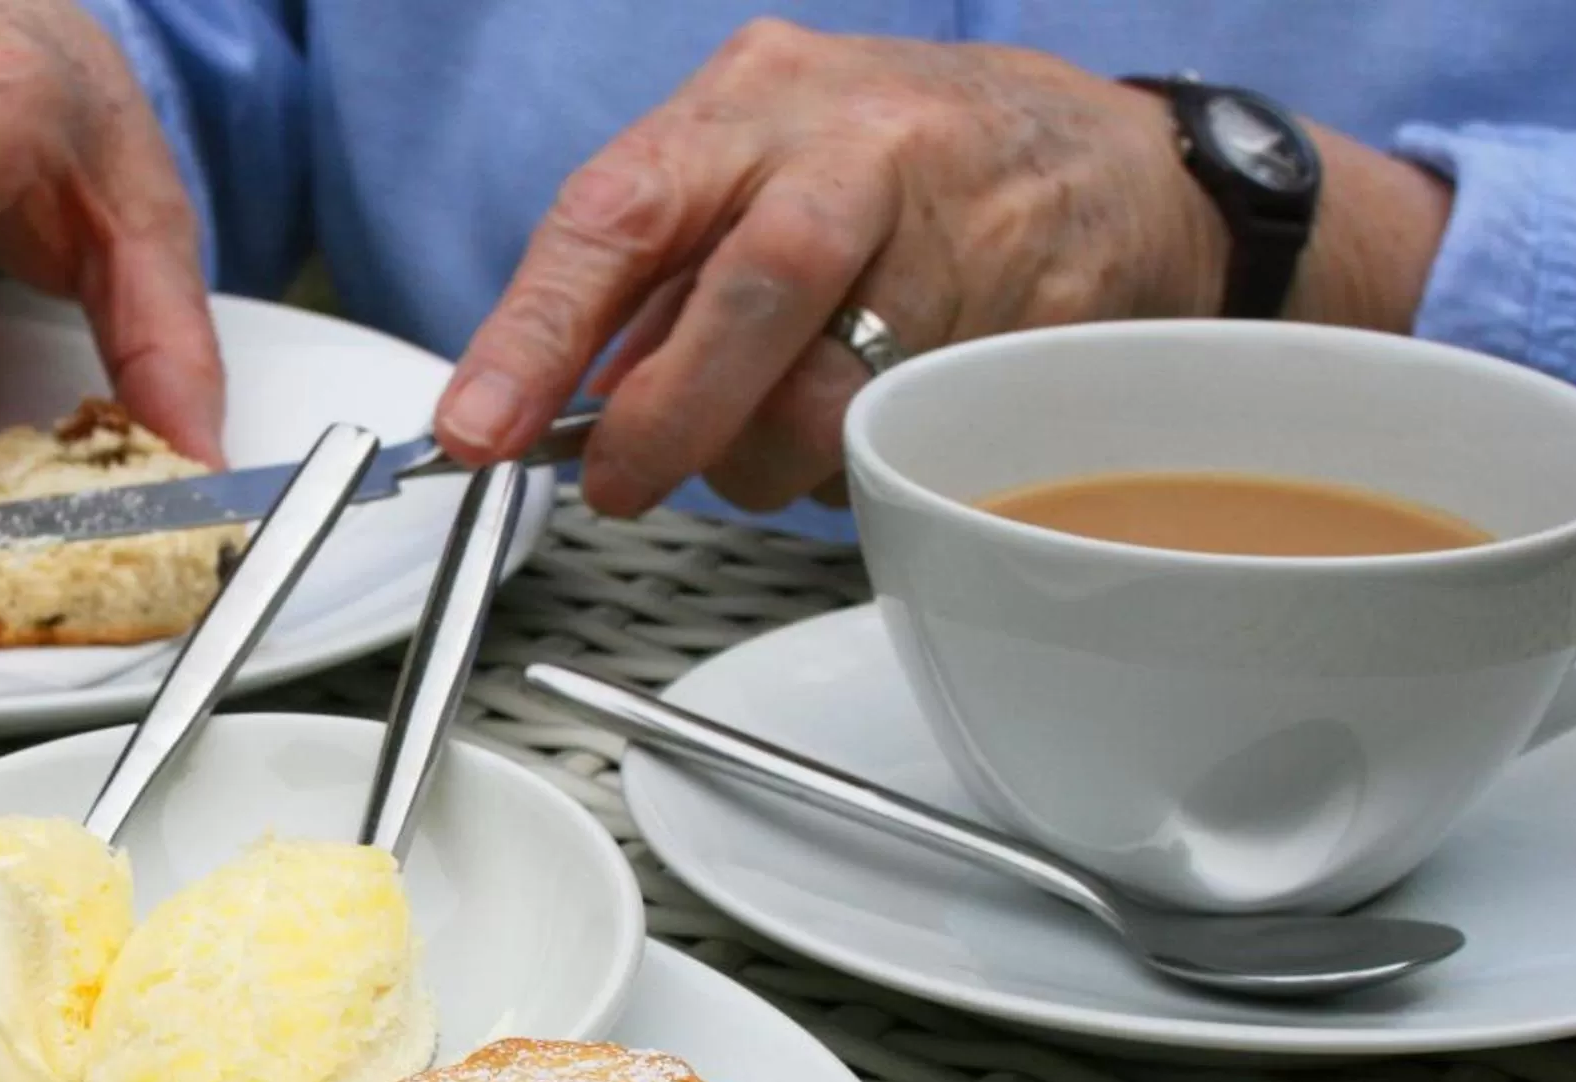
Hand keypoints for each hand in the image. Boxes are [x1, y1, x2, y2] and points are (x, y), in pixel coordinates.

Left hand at [433, 24, 1446, 516]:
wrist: (1097, 159)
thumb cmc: (888, 168)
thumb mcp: (746, 169)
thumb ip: (651, 278)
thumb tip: (548, 403)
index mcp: (751, 104)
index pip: (619, 214)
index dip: (536, 333)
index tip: (478, 428)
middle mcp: (855, 147)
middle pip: (750, 294)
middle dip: (668, 417)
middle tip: (621, 482)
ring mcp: (956, 229)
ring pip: (832, 398)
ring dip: (767, 460)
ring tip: (765, 440)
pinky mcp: (1029, 319)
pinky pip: (910, 440)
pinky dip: (859, 465)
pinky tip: (866, 422)